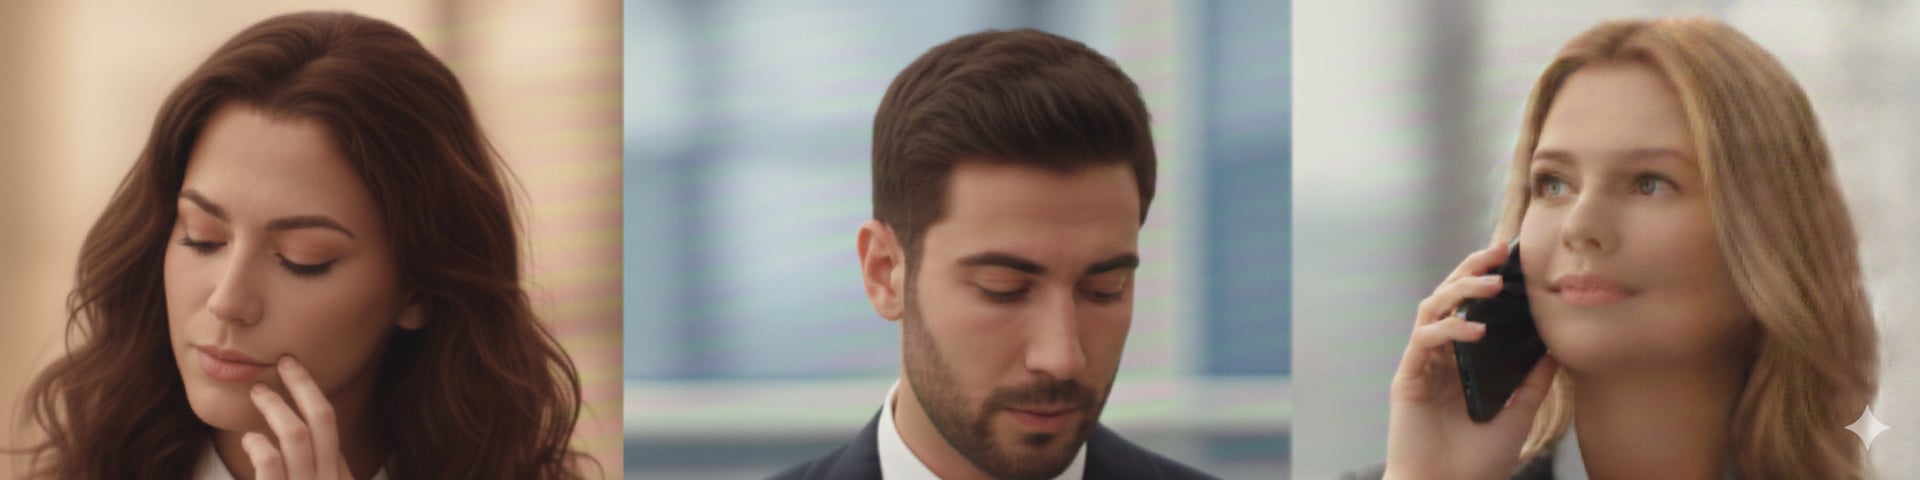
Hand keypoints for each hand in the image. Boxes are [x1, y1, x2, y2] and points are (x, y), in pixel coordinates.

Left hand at [243, 356, 352, 479]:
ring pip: (296, 434)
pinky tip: (250, 439)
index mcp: (342, 478)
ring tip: (258, 392)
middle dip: (303, 384)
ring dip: (274, 405)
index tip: (296, 371)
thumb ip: (324, 468)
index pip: (331, 425)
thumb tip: (311, 425)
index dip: (313, 392)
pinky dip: (258, 443)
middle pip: (322, 419)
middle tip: (284, 362)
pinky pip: (270, 460)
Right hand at [1383, 242, 1559, 479]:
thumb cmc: (1478, 461)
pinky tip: (1474, 331)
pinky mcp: (1408, 378)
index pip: (1471, 311)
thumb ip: (1533, 381)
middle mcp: (1440, 358)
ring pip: (1432, 310)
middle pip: (1448, 300)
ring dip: (1459, 291)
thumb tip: (1555, 347)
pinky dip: (1448, 330)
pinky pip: (1424, 341)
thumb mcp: (1519, 414)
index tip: (1511, 262)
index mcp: (1462, 363)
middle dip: (1469, 272)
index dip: (1485, 283)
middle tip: (1495, 253)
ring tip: (1489, 285)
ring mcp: (1422, 365)